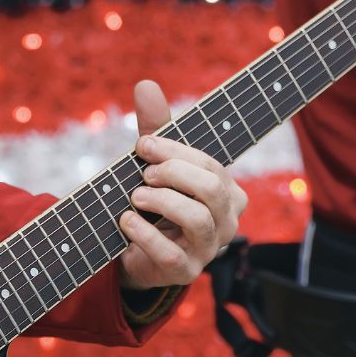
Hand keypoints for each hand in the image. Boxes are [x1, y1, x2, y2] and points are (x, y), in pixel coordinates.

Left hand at [116, 79, 247, 290]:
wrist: (137, 249)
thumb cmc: (155, 198)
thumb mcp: (156, 162)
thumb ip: (155, 126)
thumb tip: (146, 84)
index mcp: (229, 192)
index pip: (212, 165)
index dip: (175, 151)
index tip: (143, 145)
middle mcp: (227, 221)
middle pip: (213, 189)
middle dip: (174, 173)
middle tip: (143, 173)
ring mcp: (208, 249)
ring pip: (198, 220)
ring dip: (161, 201)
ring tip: (135, 195)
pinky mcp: (184, 272)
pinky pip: (169, 253)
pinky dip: (144, 233)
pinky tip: (125, 220)